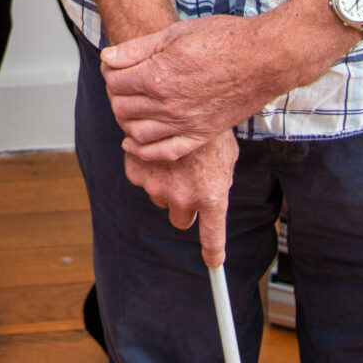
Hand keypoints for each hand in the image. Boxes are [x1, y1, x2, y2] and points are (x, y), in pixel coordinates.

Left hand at [102, 4, 339, 162]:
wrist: (264, 58)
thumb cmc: (223, 39)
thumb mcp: (175, 34)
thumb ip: (137, 49)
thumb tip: (107, 59)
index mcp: (158, 75)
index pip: (115, 82)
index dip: (110, 72)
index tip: (115, 66)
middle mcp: (168, 104)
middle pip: (122, 106)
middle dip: (115, 94)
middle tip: (121, 83)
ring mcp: (185, 123)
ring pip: (136, 132)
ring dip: (125, 120)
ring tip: (128, 106)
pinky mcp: (201, 135)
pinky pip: (164, 152)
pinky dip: (143, 151)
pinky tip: (132, 143)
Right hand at [125, 125, 240, 267]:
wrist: (181, 99)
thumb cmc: (208, 127)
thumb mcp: (225, 157)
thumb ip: (218, 183)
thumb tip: (212, 199)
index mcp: (212, 196)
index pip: (212, 236)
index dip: (213, 252)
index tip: (214, 264)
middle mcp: (185, 197)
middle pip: (181, 219)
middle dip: (184, 205)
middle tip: (187, 181)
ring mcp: (159, 187)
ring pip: (160, 198)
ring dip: (165, 184)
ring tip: (174, 158)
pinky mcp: (137, 172)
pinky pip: (141, 180)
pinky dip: (146, 168)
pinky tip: (156, 151)